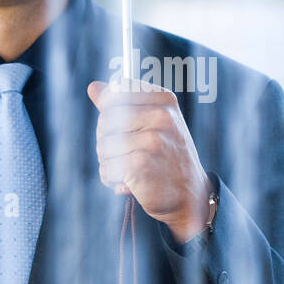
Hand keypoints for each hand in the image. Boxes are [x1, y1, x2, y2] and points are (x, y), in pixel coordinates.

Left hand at [87, 75, 213, 243]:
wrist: (190, 196)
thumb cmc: (168, 158)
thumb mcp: (154, 124)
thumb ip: (123, 104)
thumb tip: (92, 87)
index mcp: (164, 100)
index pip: (116, 90)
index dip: (109, 111)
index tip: (122, 128)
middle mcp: (162, 116)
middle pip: (106, 119)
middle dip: (107, 141)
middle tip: (126, 156)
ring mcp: (152, 139)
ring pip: (103, 146)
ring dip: (109, 163)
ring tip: (129, 171)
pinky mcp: (142, 163)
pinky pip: (107, 168)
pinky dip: (111, 179)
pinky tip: (127, 184)